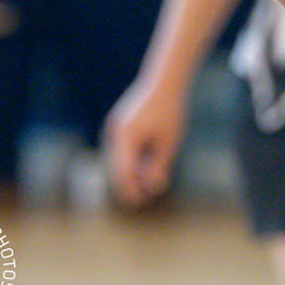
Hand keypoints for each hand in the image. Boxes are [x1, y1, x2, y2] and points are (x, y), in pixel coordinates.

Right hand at [104, 76, 188, 207]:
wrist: (164, 81)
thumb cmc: (170, 112)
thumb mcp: (169, 142)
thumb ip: (159, 165)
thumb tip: (153, 187)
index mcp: (127, 137)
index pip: (124, 172)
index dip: (130, 189)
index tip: (137, 202)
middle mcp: (115, 133)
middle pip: (118, 167)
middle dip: (129, 182)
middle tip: (141, 197)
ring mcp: (114, 128)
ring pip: (119, 158)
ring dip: (131, 170)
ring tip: (149, 176)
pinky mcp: (118, 124)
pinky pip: (121, 148)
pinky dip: (131, 158)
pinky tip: (146, 162)